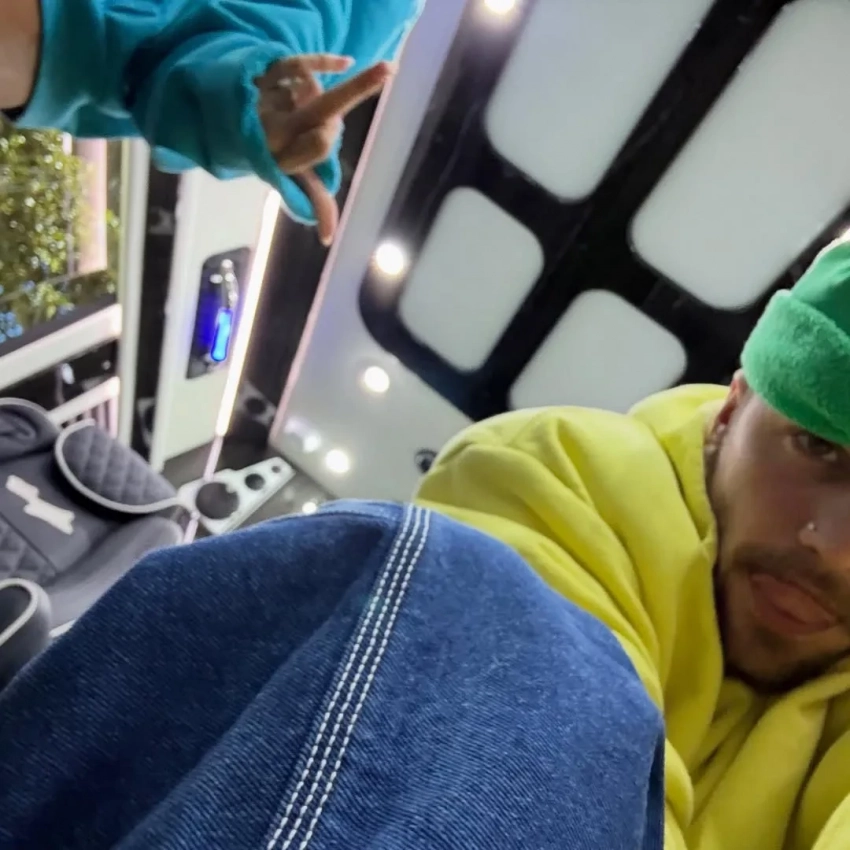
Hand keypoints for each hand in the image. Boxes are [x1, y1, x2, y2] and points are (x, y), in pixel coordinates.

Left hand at [255, 54, 392, 245]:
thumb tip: (328, 237)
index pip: (318, 145)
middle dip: (356, 89)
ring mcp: (270, 99)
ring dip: (317, 93)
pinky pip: (299, 62)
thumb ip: (316, 200)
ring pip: (315, 89)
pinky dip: (324, 61)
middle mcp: (275, 130)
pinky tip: (344, 63)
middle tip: (389, 69)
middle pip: (322, 109)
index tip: (325, 136)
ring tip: (297, 101)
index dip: (323, 139)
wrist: (225, 120)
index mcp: (282, 158)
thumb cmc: (270, 151)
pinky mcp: (263, 73)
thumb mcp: (292, 176)